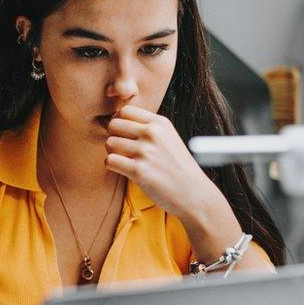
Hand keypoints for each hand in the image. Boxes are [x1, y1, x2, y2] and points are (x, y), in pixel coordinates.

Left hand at [104, 105, 219, 217]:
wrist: (194, 193)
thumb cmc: (178, 168)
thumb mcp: (169, 138)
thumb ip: (148, 128)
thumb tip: (117, 120)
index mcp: (160, 123)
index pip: (125, 111)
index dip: (119, 122)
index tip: (123, 134)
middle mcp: (152, 134)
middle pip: (113, 125)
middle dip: (113, 136)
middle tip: (121, 149)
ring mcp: (146, 152)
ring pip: (109, 143)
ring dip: (112, 153)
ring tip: (124, 160)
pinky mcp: (139, 171)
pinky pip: (110, 161)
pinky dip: (112, 166)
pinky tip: (124, 170)